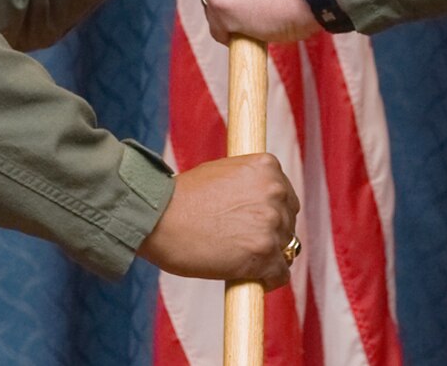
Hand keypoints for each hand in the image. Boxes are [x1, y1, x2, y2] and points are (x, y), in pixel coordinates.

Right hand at [137, 153, 300, 289]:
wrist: (158, 218)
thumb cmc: (182, 197)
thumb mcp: (222, 172)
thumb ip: (248, 183)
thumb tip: (263, 201)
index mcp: (267, 167)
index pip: (286, 197)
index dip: (272, 213)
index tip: (256, 224)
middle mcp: (275, 192)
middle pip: (288, 222)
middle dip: (270, 234)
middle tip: (244, 243)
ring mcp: (271, 224)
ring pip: (285, 248)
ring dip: (268, 256)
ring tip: (241, 260)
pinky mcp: (264, 254)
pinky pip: (280, 274)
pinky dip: (269, 280)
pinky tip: (252, 279)